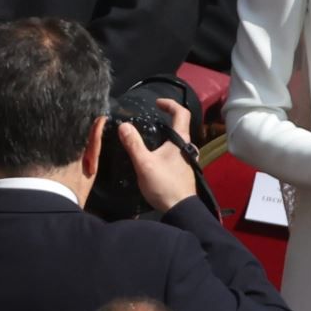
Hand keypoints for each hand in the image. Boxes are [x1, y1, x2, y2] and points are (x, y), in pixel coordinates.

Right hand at [119, 98, 196, 212]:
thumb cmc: (164, 184)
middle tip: (149, 118)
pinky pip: (174, 151)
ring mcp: (186, 158)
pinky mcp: (182, 168)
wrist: (180, 208)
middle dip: (166, 118)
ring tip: (147, 136)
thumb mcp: (145, 164)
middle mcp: (187, 146)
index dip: (170, 104)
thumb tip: (124, 126)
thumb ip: (134, 144)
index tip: (157, 103)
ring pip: (176, 140)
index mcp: (181, 140)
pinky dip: (164, 146)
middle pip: (179, 126)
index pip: (182, 113)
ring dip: (164, 134)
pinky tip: (152, 155)